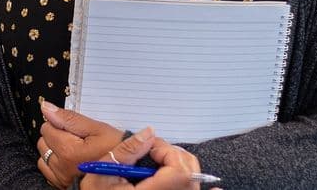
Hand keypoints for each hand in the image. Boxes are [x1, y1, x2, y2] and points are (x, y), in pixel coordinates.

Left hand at [36, 101, 125, 187]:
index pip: (47, 126)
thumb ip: (70, 119)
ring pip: (43, 156)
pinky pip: (47, 170)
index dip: (61, 122)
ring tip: (72, 148)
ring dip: (54, 150)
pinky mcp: (63, 184)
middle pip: (44, 141)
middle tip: (75, 137)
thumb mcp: (97, 129)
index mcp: (69, 150)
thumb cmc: (117, 151)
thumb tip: (47, 108)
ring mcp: (62, 177)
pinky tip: (68, 160)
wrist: (129, 172)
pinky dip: (54, 163)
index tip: (73, 126)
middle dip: (56, 135)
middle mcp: (62, 166)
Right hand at [82, 131, 207, 189]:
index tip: (150, 148)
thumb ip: (126, 152)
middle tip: (153, 153)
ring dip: (182, 166)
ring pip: (194, 182)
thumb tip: (149, 133)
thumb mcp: (102, 174)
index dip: (167, 152)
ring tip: (160, 164)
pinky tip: (214, 189)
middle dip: (173, 155)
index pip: (179, 170)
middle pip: (190, 173)